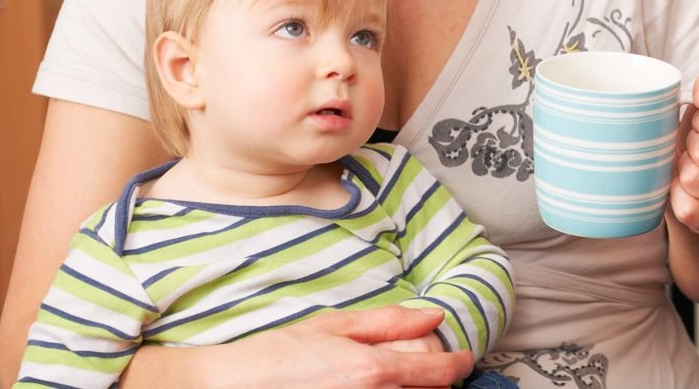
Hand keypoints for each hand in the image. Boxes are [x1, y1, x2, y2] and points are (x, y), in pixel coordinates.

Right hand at [239, 306, 471, 388]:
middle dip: (436, 383)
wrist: (234, 386)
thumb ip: (389, 322)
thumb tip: (433, 316)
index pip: (439, 372)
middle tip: (428, 368)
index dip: (459, 363)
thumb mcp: (336, 326)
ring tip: (393, 378)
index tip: (464, 358)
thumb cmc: (281, 354)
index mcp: (373, 370)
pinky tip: (375, 387)